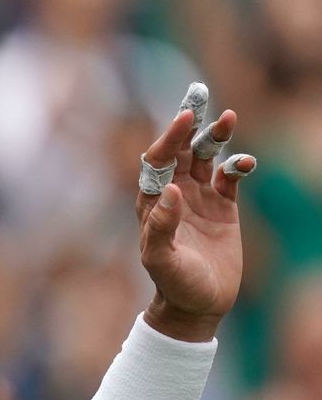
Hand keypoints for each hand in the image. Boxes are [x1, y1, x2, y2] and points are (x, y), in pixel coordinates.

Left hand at [136, 108, 253, 341]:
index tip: (184, 117)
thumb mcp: (162, 259)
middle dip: (189, 123)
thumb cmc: (173, 283)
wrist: (198, 304)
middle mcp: (174, 193)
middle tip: (199, 94)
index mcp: (153, 200)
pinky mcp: (223, 207)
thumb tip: (169, 191)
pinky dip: (238, 165)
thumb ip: (162, 227)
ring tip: (228, 117)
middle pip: (181, 149)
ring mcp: (199, 197)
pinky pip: (230, 177)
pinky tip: (246, 163)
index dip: (169, 137)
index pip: (158, 160)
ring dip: (215, 137)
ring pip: (206, 157)